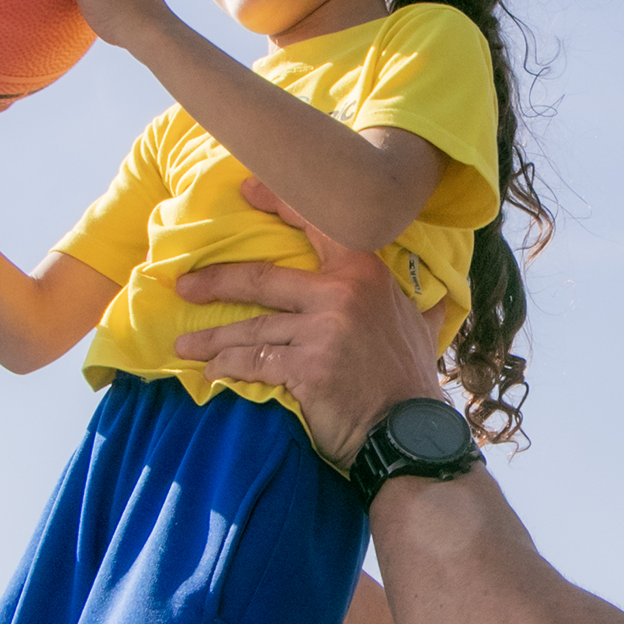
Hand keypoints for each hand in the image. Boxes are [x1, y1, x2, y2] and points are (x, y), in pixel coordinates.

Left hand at [174, 179, 445, 465]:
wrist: (409, 433)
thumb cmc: (410, 380)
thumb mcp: (422, 329)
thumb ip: (420, 306)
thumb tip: (437, 297)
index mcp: (365, 273)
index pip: (316, 224)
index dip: (278, 202)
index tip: (246, 191)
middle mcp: (342, 293)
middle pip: (262, 279)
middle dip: (216, 281)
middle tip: (185, 286)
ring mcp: (322, 331)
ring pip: (251, 327)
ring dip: (212, 338)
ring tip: (185, 345)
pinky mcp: (306, 367)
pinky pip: (253, 362)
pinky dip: (228, 367)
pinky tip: (211, 373)